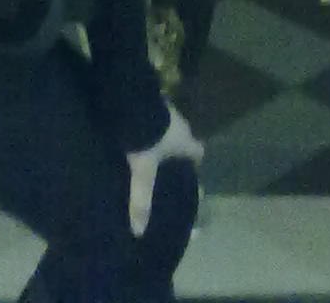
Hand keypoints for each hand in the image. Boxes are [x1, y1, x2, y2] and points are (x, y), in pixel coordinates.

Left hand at [125, 103, 202, 237]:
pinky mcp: (152, 98)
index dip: (194, 161)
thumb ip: (141, 199)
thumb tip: (139, 231)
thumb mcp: (143, 170)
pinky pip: (155, 114)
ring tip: (150, 148)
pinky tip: (138, 130)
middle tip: (166, 163)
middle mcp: (181, 123)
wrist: (132, 101)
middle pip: (185, 137)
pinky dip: (150, 123)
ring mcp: (168, 108)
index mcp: (185, 141)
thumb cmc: (146, 139)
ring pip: (169, 125)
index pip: (198, 152)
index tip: (188, 171)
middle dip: (177, 148)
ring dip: (162, 134)